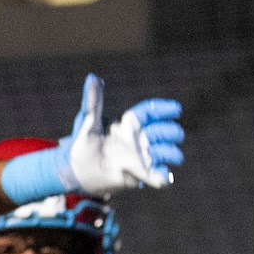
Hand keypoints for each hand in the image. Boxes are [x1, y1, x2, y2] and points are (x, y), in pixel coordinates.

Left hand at [57, 75, 183, 195]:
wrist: (77, 171)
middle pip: (160, 132)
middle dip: (170, 132)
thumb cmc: (82, 144)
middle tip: (177, 134)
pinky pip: (156, 175)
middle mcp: (137, 140)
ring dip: (170, 153)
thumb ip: (93, 101)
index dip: (164, 110)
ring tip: (176, 156)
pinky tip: (164, 176)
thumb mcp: (88, 121)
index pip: (150, 113)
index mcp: (128, 124)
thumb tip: (92, 77)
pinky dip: (163, 176)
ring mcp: (140, 157)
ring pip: (163, 152)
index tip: (176, 109)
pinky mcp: (139, 175)